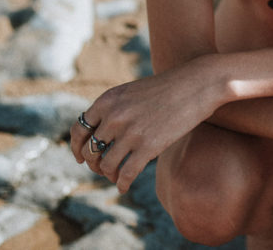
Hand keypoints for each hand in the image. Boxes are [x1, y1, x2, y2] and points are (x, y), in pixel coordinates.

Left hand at [70, 58, 220, 192]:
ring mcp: (131, 132)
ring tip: (116, 176)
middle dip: (93, 164)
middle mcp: (115, 116)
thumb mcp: (132, 93)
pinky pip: (126, 174)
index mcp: (108, 100)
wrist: (196, 85)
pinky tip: (124, 187)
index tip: (81, 157)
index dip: (76, 147)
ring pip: (106, 165)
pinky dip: (122, 183)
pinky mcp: (149, 147)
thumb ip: (113, 110)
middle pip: (90, 151)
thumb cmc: (166, 89)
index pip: (79, 130)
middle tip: (101, 168)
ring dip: (108, 174)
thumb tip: (98, 136)